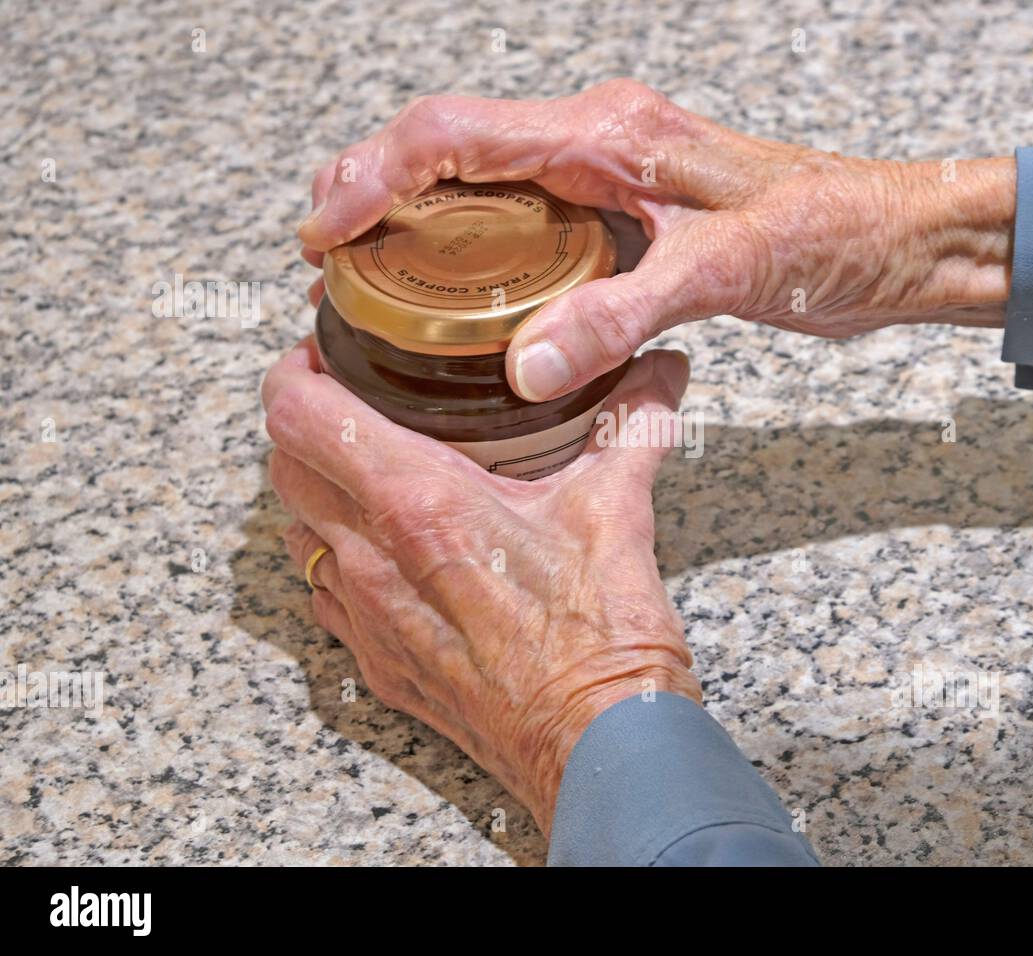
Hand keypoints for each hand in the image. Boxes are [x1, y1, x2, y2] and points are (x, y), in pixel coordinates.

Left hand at [261, 340, 700, 831]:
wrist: (598, 744)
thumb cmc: (601, 637)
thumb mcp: (617, 507)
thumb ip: (632, 421)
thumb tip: (659, 369)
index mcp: (419, 502)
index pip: (299, 414)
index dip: (292, 371)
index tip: (318, 353)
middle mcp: (374, 558)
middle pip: (282, 467)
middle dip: (302, 423)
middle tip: (347, 401)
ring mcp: (368, 618)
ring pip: (298, 533)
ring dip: (316, 491)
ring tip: (367, 470)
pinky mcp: (380, 666)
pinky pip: (326, 596)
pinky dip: (337, 559)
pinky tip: (387, 553)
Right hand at [297, 79, 1015, 402]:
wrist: (895, 243)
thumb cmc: (832, 233)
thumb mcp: (725, 273)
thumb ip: (620, 314)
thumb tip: (524, 362)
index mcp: (610, 135)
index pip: (459, 133)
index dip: (377, 174)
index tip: (326, 229)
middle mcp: (599, 142)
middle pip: (453, 144)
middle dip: (375, 187)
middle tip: (323, 252)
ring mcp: (611, 177)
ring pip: (484, 177)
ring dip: (417, 214)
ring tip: (365, 267)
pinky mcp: (628, 216)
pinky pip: (527, 216)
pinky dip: (475, 245)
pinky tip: (459, 290)